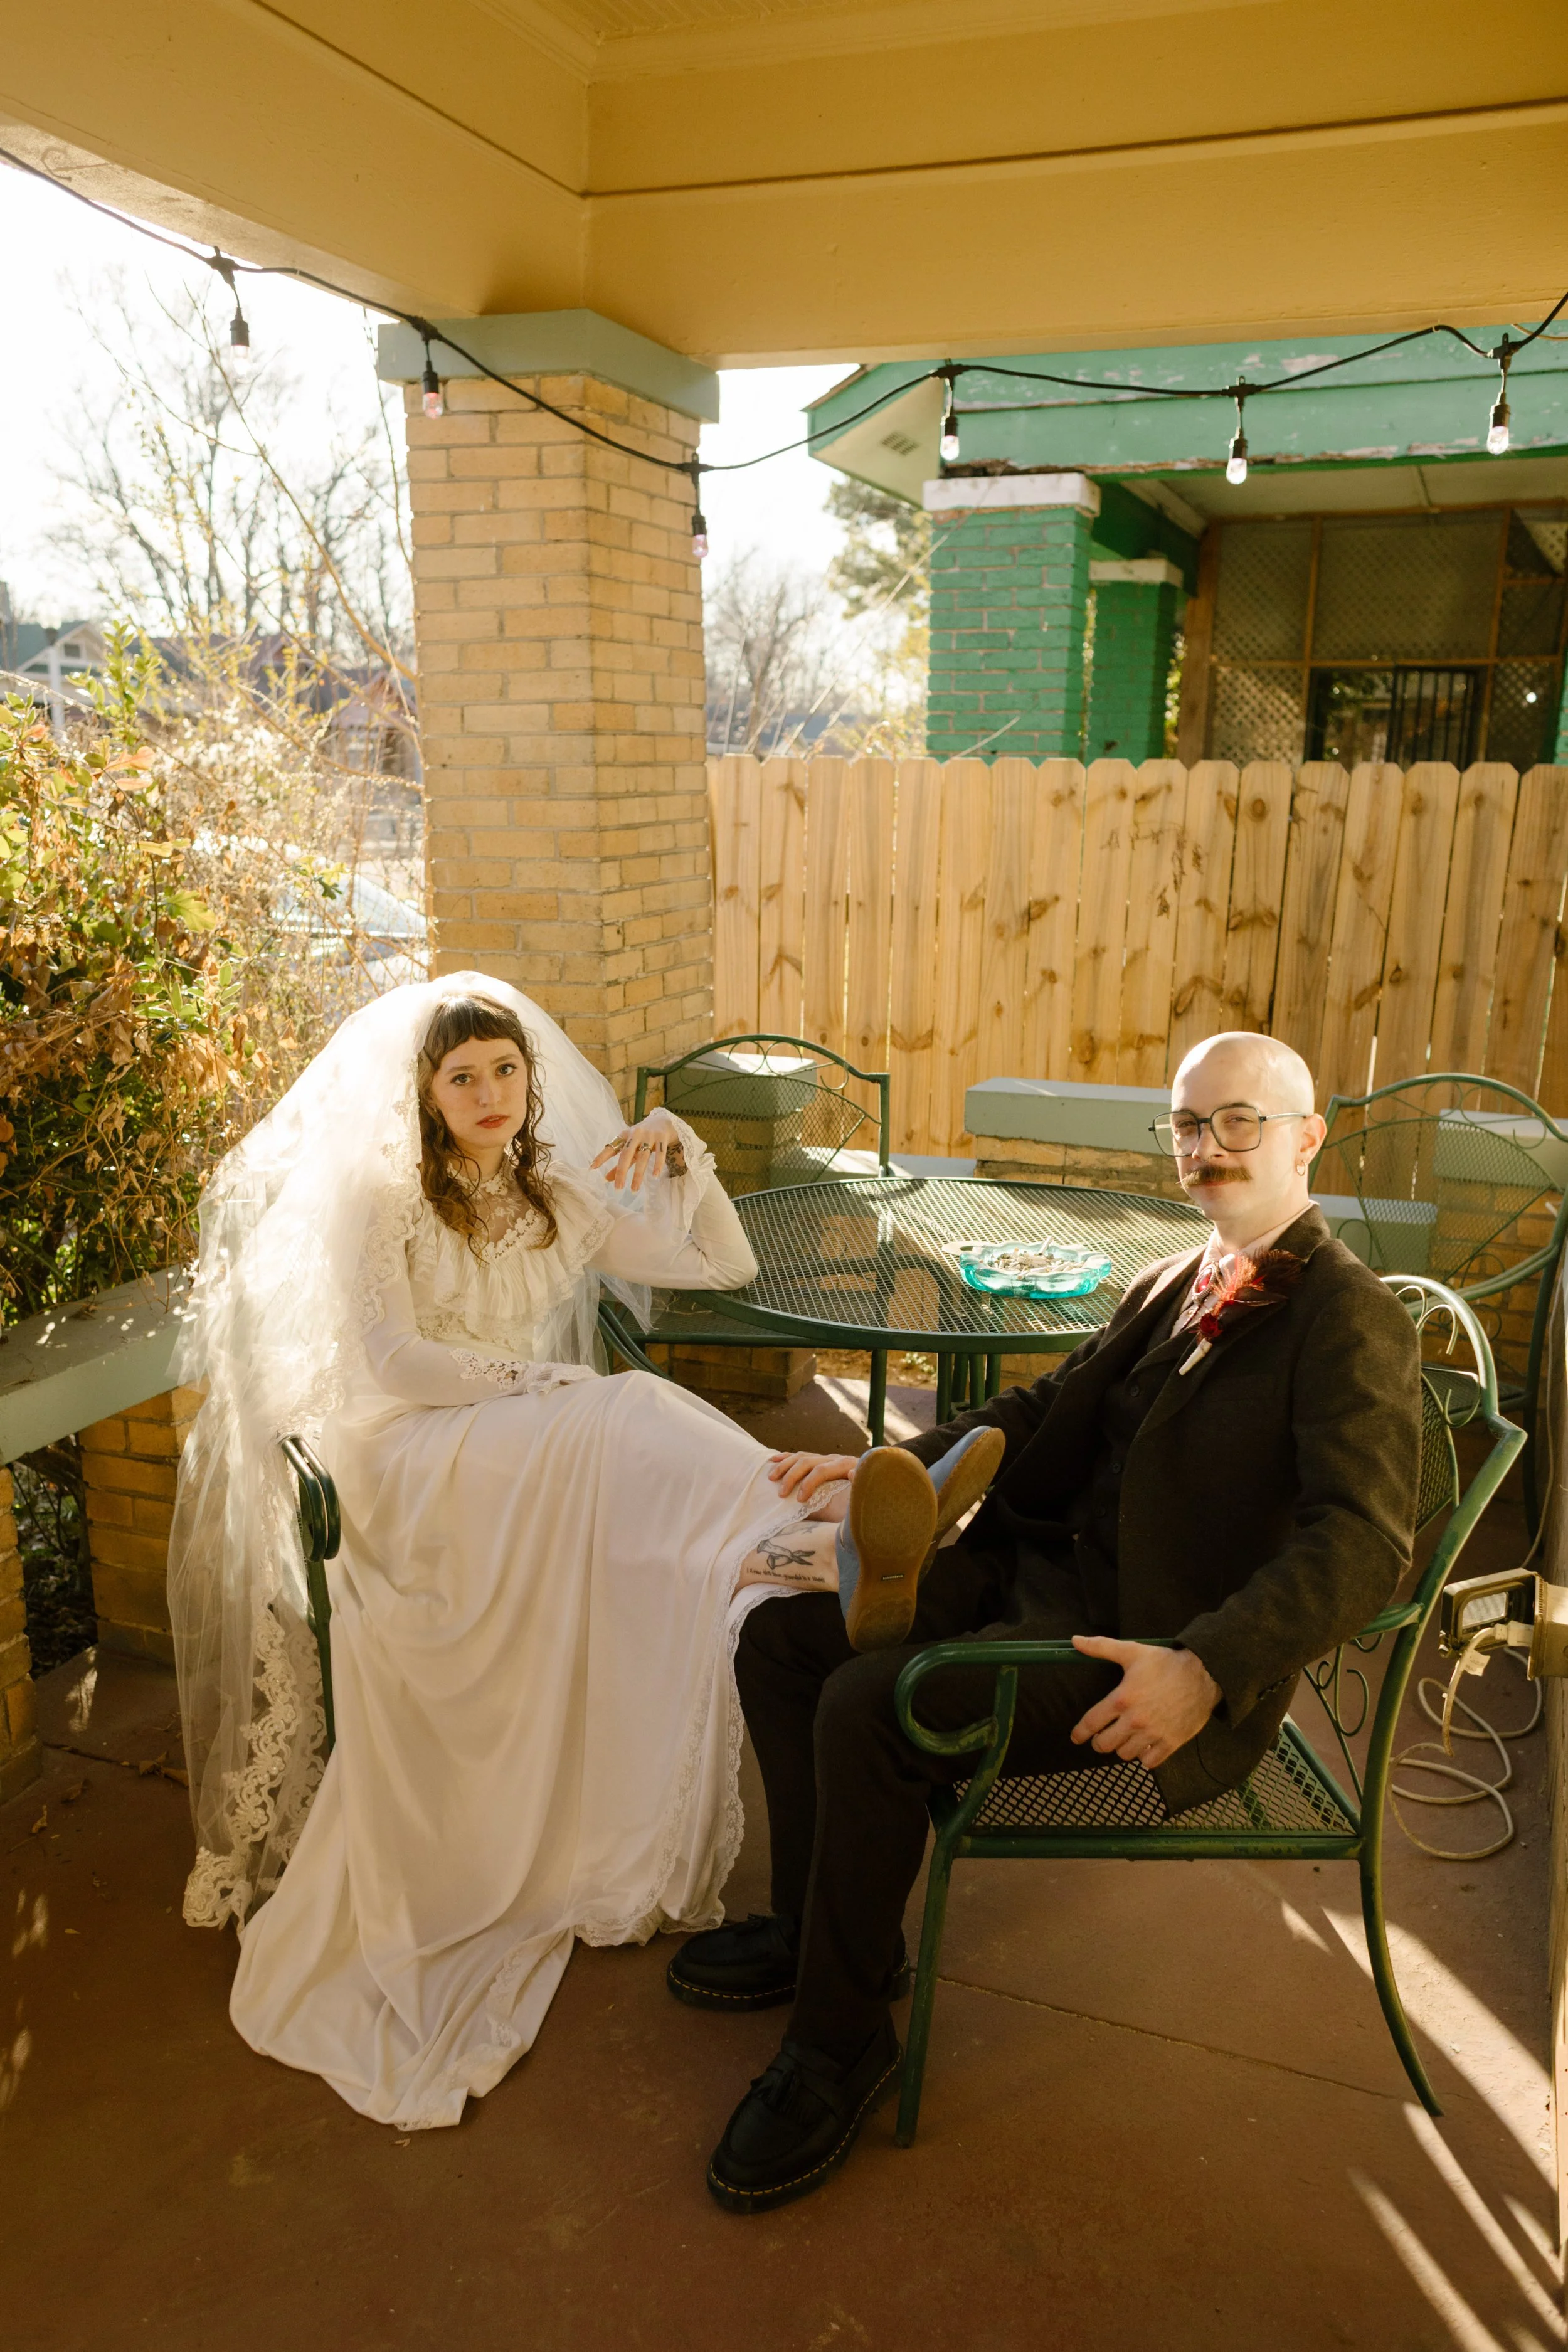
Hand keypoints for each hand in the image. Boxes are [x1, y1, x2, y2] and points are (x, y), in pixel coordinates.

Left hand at [591, 1108, 684, 1192]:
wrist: (663, 1122)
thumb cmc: (642, 1138)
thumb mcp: (630, 1148)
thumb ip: (619, 1164)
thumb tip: (606, 1179)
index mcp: (624, 1136)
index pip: (611, 1148)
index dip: (601, 1157)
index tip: (592, 1167)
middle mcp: (635, 1134)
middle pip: (626, 1154)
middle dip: (621, 1172)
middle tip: (618, 1188)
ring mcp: (649, 1136)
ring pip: (643, 1156)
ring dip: (638, 1174)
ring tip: (634, 1189)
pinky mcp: (661, 1138)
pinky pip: (660, 1153)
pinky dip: (657, 1165)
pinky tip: (654, 1176)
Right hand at [767, 1450, 861, 1508]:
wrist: (875, 1489)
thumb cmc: (866, 1497)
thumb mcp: (864, 1494)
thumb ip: (859, 1486)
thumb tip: (854, 1473)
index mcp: (847, 1466)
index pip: (822, 1471)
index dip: (808, 1484)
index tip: (799, 1500)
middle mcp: (836, 1459)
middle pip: (808, 1462)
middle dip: (792, 1476)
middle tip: (781, 1494)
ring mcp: (828, 1458)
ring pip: (801, 1456)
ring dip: (785, 1466)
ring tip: (771, 1478)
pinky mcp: (821, 1460)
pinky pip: (800, 1455)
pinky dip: (786, 1457)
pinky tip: (773, 1460)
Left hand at [1069, 1639, 1219, 1770]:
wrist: (1203, 1675)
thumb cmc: (1166, 1663)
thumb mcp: (1132, 1651)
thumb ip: (1101, 1647)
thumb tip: (1075, 1641)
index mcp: (1122, 1699)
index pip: (1091, 1723)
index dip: (1080, 1733)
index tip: (1076, 1737)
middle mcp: (1135, 1720)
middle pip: (1105, 1744)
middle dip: (1099, 1742)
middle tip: (1101, 1737)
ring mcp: (1153, 1734)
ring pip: (1125, 1754)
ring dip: (1121, 1748)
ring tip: (1124, 1739)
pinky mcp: (1171, 1743)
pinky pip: (1149, 1762)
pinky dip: (1144, 1757)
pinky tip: (1144, 1747)